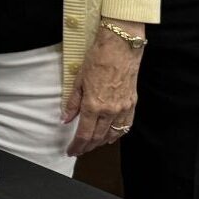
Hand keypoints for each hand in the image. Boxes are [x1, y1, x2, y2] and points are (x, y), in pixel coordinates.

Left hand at [63, 24, 142, 156]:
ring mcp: (123, 108)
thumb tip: (66, 119)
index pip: (84, 133)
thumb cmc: (97, 59)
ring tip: (92, 145)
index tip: (71, 151)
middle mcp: (110, 110)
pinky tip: (112, 136)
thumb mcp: (78, 80)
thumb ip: (72, 103)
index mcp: (94, 105)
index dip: (77, 145)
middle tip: (79, 150)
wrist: (120, 47)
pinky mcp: (132, 103)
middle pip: (99, 137)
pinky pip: (126, 125)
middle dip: (88, 146)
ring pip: (113, 134)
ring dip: (102, 142)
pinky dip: (118, 134)